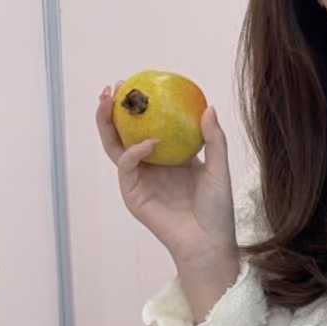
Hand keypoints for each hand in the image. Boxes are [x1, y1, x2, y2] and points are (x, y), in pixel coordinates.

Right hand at [96, 83, 238, 268]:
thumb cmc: (217, 212)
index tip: (141, 81)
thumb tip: (208, 107)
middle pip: (124, 132)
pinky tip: (148, 142)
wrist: (209, 243)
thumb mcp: (219, 170)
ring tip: (108, 101)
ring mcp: (140, 180)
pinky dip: (134, 151)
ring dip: (107, 122)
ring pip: (115, 145)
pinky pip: (126, 166)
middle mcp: (151, 166)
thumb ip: (214, 140)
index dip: (141, 105)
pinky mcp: (133, 195)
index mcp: (170, 157)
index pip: (149, 126)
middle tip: (116, 86)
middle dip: (114, 108)